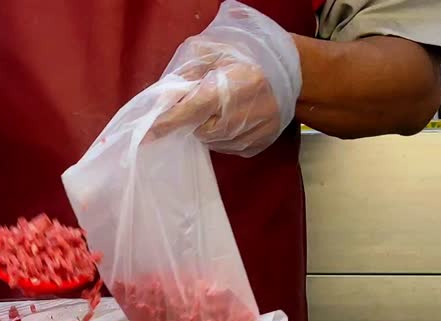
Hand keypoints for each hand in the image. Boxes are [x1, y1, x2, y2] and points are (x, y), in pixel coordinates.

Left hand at [149, 0, 301, 156]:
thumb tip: (165, 95)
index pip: (187, 113)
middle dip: (196, 119)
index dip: (166, 123)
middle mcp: (237, 117)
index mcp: (226, 90)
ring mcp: (248, 135)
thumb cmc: (249, 59)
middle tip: (206, 101)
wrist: (293, 73)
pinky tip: (237, 117)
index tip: (148, 134)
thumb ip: (188, 74)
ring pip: (212, 141)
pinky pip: (228, 146)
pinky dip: (225, 135)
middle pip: (198, 130)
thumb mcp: (216, 54)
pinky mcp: (255, 147)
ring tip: (225, 107)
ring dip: (210, 127)